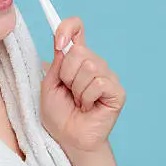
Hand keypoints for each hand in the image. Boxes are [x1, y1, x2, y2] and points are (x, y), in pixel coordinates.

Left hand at [40, 17, 125, 152]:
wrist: (67, 138)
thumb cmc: (58, 113)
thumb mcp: (49, 84)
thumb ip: (57, 63)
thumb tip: (62, 43)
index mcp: (76, 58)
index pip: (76, 28)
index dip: (67, 28)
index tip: (58, 42)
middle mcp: (94, 63)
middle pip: (79, 51)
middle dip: (66, 74)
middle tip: (68, 91)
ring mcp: (107, 76)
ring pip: (89, 67)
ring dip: (76, 89)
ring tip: (79, 102)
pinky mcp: (117, 91)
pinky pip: (99, 83)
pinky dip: (87, 97)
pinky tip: (88, 107)